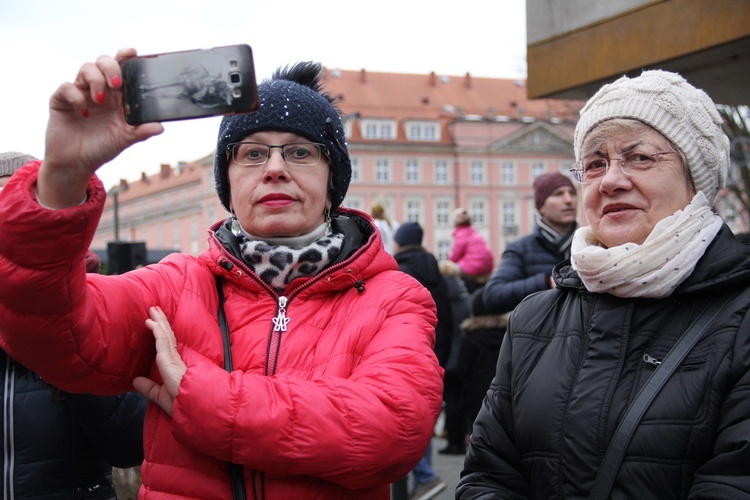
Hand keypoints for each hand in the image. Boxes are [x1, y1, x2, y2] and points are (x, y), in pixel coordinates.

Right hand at [39, 48, 163, 207]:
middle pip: (104, 62)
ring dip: (95, 80)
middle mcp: (99, 89)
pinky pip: (67, 87)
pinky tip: (83, 113)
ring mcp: (80, 92)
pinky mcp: (61, 100)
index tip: (132, 53)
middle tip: (117, 85)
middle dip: (111, 67)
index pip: (121, 69)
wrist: (76, 163)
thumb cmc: (102, 148)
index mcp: (116, 96)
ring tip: (100, 101)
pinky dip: (76, 97)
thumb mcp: (124, 140)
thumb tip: (161, 127)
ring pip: (86, 68)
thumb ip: (141, 132)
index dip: (125, 57)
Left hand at [133, 306, 185, 416]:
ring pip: (165, 335)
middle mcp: (175, 358)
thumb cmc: (181, 403)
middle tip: (154, 309)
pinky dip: (156, 330)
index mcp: (174, 365)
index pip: (167, 344)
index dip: (162, 332)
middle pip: (167, 335)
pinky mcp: (169, 360)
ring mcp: (173, 358)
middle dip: (161, 321)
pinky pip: (162, 341)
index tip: (155, 321)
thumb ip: (149, 388)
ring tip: (152, 309)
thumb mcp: (160, 395)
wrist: (191, 407)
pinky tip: (151, 322)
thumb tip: (135, 381)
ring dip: (158, 321)